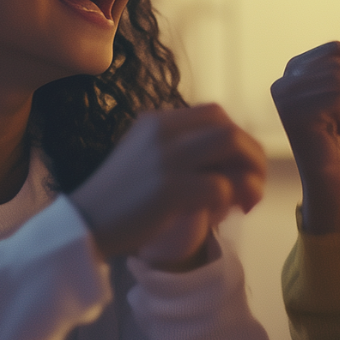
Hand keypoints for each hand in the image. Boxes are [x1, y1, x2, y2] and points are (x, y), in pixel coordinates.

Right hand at [69, 105, 265, 265]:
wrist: (85, 224)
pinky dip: (231, 198)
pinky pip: (219, 185)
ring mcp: (166, 158)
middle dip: (252, 156)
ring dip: (250, 173)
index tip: (240, 167)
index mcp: (157, 122)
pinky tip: (226, 214)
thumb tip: (225, 162)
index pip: (214, 114)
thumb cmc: (117, 200)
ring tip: (248, 199)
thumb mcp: (145, 159)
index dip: (237, 139)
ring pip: (231, 146)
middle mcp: (163, 132)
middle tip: (254, 185)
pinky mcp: (169, 189)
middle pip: (228, 127)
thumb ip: (178, 151)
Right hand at [271, 41, 339, 233]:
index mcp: (292, 73)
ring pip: (338, 80)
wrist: (330, 180)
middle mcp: (282, 82)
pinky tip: (334, 133)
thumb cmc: (337, 142)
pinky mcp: (294, 114)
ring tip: (335, 126)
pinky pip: (337, 98)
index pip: (336, 49)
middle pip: (338, 63)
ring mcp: (285, 99)